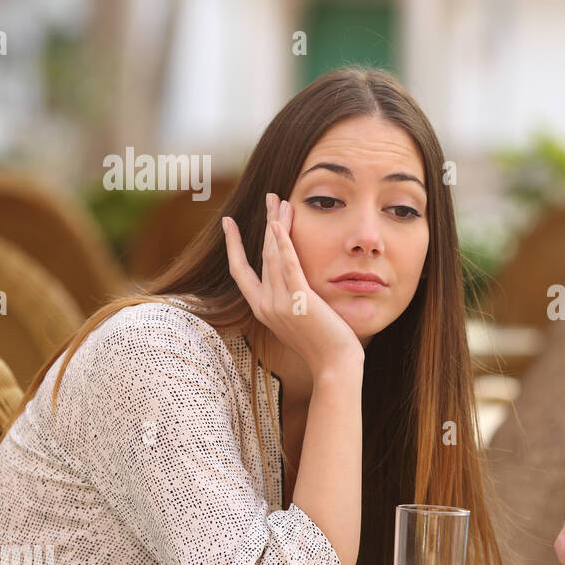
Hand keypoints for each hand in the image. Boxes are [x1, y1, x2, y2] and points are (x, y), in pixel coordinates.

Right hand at [223, 192, 363, 375]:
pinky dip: (283, 243)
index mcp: (262, 310)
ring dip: (277, 224)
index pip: (240, 271)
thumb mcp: (300, 322)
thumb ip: (292, 302)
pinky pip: (288, 266)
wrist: (335, 367)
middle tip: (270, 196)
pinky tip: (279, 223)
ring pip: (273, 255)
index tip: (229, 222)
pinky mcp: (299, 300)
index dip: (234, 245)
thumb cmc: (324, 347)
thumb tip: (294, 288)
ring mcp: (280, 303)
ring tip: (280, 200)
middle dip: (266, 222)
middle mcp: (265, 305)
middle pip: (261, 254)